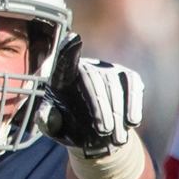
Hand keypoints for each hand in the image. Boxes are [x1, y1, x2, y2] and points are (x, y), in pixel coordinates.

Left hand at [38, 34, 144, 157]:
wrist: (95, 136)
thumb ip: (47, 122)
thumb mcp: (55, 127)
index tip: (73, 38)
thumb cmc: (70, 128)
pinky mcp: (127, 77)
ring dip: (116, 114)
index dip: (69, 51)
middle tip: (103, 132)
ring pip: (113, 86)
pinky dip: (133, 105)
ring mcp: (108, 70)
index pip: (64, 62)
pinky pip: (132, 87)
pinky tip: (132, 122)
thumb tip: (45, 116)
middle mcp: (86, 67)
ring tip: (116, 139)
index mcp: (62, 77)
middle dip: (99, 108)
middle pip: (92, 80)